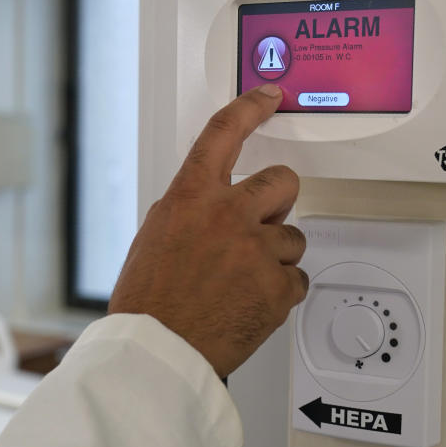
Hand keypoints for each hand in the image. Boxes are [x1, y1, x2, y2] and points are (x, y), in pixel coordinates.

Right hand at [108, 85, 307, 376]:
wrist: (157, 350)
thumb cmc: (149, 302)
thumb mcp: (156, 237)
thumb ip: (191, 211)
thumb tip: (214, 205)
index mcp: (191, 197)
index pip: (225, 132)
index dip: (251, 107)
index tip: (268, 96)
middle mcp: (228, 214)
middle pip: (284, 181)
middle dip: (280, 200)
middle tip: (266, 220)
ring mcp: (256, 249)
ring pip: (294, 237)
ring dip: (275, 256)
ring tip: (242, 282)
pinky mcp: (277, 286)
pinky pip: (296, 279)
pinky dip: (279, 292)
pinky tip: (250, 302)